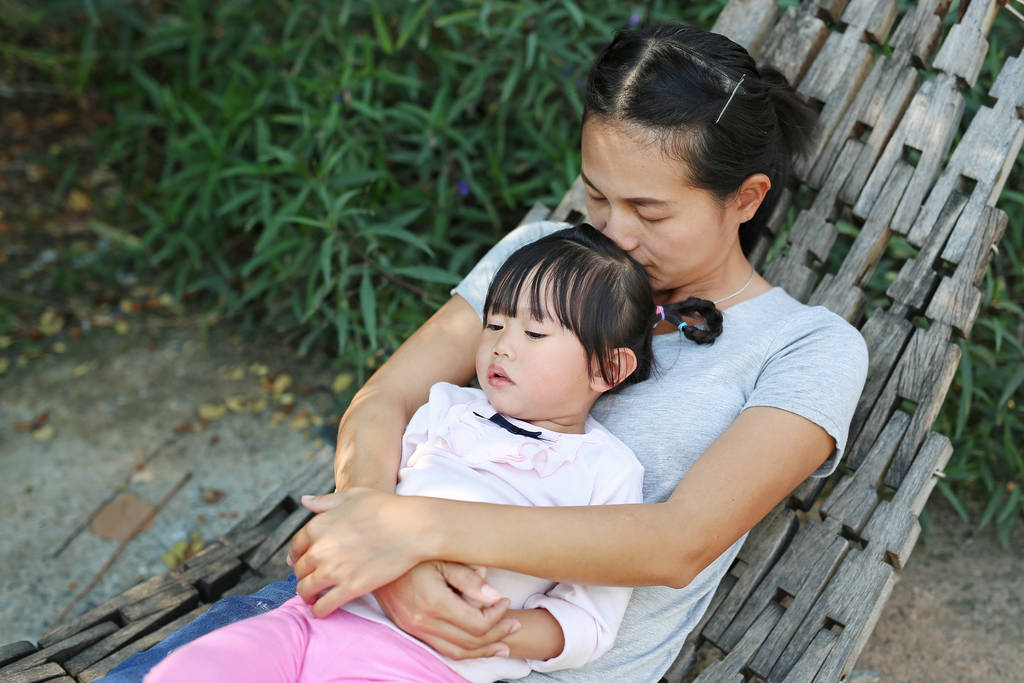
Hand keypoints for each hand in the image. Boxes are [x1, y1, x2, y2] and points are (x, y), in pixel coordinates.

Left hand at [288, 488, 427, 616]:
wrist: (411, 526)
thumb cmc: (384, 507)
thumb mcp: (351, 496)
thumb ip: (324, 501)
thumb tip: (304, 500)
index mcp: (317, 526)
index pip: (296, 547)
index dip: (297, 556)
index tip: (301, 561)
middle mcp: (320, 550)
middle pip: (300, 570)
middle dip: (304, 575)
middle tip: (311, 579)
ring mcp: (333, 571)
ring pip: (306, 590)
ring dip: (307, 595)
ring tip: (314, 596)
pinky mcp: (349, 589)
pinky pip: (323, 607)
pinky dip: (319, 610)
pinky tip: (323, 609)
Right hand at [375, 562, 519, 658]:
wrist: (375, 554)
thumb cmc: (413, 550)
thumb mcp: (443, 556)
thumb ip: (469, 578)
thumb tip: (495, 598)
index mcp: (433, 602)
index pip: (476, 623)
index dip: (497, 616)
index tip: (505, 602)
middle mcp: (422, 621)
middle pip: (470, 641)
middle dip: (497, 635)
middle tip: (514, 625)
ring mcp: (414, 627)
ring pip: (455, 651)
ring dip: (482, 651)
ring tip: (503, 645)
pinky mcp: (408, 628)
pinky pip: (440, 649)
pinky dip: (462, 651)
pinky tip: (476, 647)